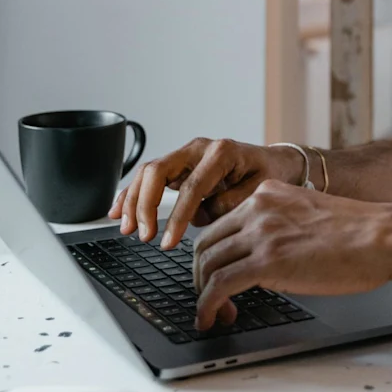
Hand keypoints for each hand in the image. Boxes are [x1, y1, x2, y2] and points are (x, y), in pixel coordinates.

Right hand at [107, 138, 305, 249]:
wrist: (274, 161)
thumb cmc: (268, 174)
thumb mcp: (261, 189)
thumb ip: (232, 203)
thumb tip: (202, 216)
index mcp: (221, 153)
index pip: (192, 186)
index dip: (177, 216)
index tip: (168, 242)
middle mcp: (199, 149)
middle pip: (159, 171)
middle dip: (145, 205)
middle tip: (145, 235)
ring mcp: (186, 156)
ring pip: (148, 173)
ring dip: (133, 201)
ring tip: (127, 229)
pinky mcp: (178, 166)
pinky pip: (148, 178)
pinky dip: (131, 194)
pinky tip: (117, 212)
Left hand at [191, 180, 391, 329]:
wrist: (383, 238)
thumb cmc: (358, 233)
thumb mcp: (306, 215)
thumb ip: (277, 226)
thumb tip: (256, 258)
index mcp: (268, 193)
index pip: (219, 225)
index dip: (211, 257)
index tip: (214, 277)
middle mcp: (259, 207)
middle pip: (205, 244)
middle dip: (202, 276)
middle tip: (212, 299)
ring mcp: (261, 232)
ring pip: (207, 265)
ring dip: (204, 295)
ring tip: (217, 313)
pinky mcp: (266, 261)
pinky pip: (218, 285)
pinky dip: (207, 306)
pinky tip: (211, 318)